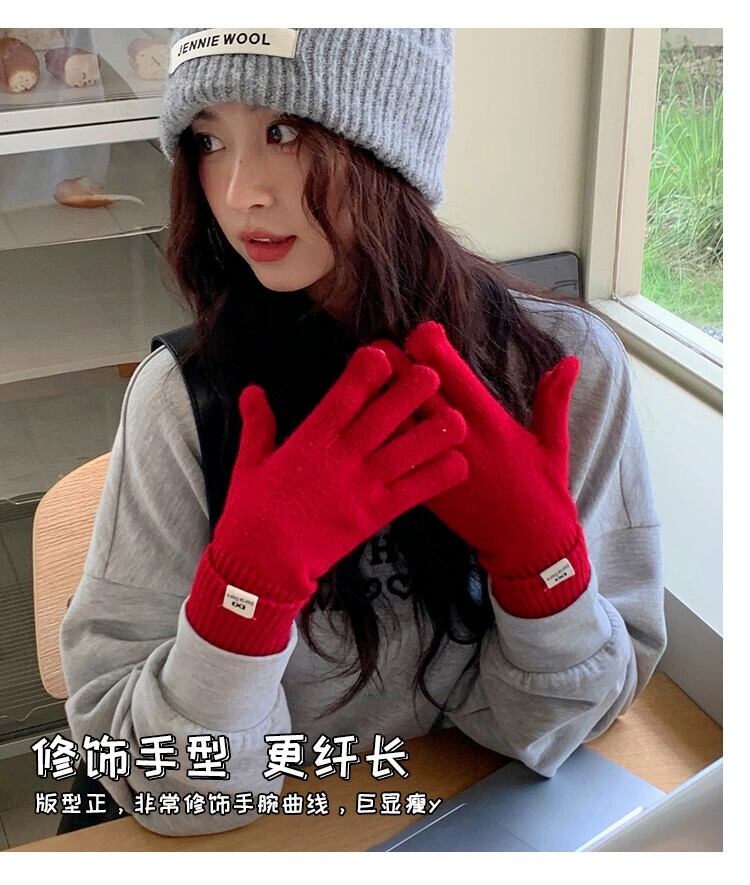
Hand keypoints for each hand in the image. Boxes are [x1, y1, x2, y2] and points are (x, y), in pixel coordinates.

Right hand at [187, 344, 468, 654]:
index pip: (341, 399)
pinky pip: (411, 493)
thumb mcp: (248, 464)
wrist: (262, 565)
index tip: (383, 354)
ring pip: (404, 453)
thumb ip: (257, 425)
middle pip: (381, 419)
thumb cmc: (251, 514)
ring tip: (459, 417)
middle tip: (432, 374)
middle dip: (408, 394)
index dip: (364, 374)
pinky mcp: (374, 515)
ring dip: (432, 434)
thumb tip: (252, 390)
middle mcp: (340, 459)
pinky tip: (459, 465)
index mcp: (308, 442)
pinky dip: (436, 479)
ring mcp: (360, 488)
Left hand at [372, 322, 589, 617]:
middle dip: (393, 362)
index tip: (421, 334)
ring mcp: (436, 464)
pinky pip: (391, 457)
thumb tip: (571, 360)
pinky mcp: (422, 489)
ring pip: (394, 420)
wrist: (528, 548)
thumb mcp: (554, 444)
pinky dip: (376, 436)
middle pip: (413, 389)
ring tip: (366, 378)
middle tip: (382, 349)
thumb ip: (554, 400)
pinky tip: (362, 421)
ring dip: (378, 396)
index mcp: (490, 420)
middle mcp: (459, 438)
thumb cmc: (543, 491)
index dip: (428, 343)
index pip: (450, 371)